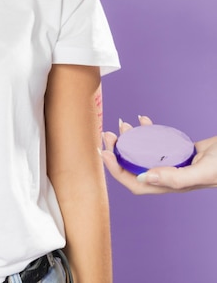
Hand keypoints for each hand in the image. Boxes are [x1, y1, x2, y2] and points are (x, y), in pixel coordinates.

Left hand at [101, 116, 216, 192]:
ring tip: (123, 125)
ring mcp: (171, 162)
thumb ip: (175, 177)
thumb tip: (143, 177)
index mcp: (169, 186)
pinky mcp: (177, 150)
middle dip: (118, 151)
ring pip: (142, 152)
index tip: (104, 152)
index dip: (116, 170)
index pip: (134, 183)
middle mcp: (167, 175)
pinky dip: (147, 130)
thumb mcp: (201, 172)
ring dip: (130, 139)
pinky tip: (144, 120)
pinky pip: (156, 141)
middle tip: (109, 134)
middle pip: (134, 166)